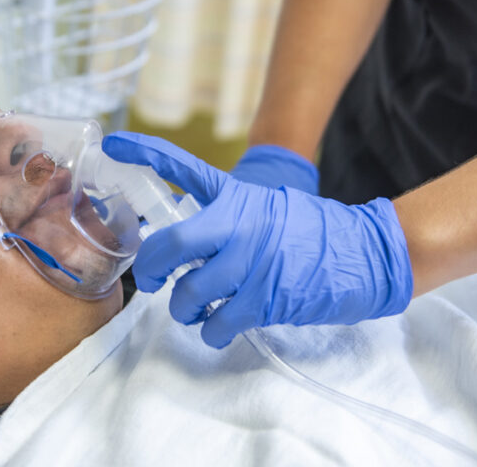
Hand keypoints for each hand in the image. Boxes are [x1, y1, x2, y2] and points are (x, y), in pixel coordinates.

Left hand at [102, 132, 412, 347]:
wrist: (363, 255)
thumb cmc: (311, 234)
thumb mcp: (268, 207)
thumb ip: (228, 218)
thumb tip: (188, 243)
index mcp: (236, 197)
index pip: (182, 168)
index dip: (144, 153)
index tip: (112, 145)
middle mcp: (238, 225)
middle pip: (170, 247)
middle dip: (149, 270)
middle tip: (148, 280)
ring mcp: (250, 263)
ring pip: (188, 294)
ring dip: (182, 310)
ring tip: (193, 310)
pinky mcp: (263, 300)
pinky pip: (217, 324)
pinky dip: (210, 332)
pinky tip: (218, 328)